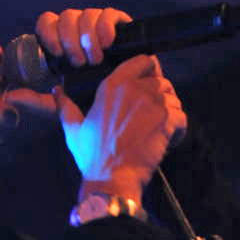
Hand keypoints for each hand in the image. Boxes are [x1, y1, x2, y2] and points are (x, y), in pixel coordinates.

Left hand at [4, 6, 131, 114]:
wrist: (128, 107)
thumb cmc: (92, 106)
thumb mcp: (59, 107)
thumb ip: (36, 102)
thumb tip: (9, 96)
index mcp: (61, 43)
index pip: (47, 22)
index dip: (48, 32)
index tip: (55, 53)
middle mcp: (79, 31)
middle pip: (67, 16)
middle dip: (69, 38)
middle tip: (77, 62)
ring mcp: (100, 27)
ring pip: (87, 14)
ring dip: (87, 36)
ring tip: (95, 59)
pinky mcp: (122, 27)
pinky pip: (110, 14)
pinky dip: (106, 25)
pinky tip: (107, 42)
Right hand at [56, 54, 187, 197]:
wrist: (112, 178)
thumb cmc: (92, 155)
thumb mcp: (73, 129)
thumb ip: (66, 106)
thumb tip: (56, 91)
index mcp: (112, 86)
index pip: (143, 61)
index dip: (150, 69)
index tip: (150, 80)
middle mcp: (134, 89)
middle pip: (161, 81)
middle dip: (162, 96)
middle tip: (155, 115)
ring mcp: (152, 104)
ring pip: (174, 99)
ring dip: (171, 113)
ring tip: (161, 130)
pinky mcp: (167, 120)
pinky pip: (182, 117)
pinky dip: (180, 129)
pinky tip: (171, 141)